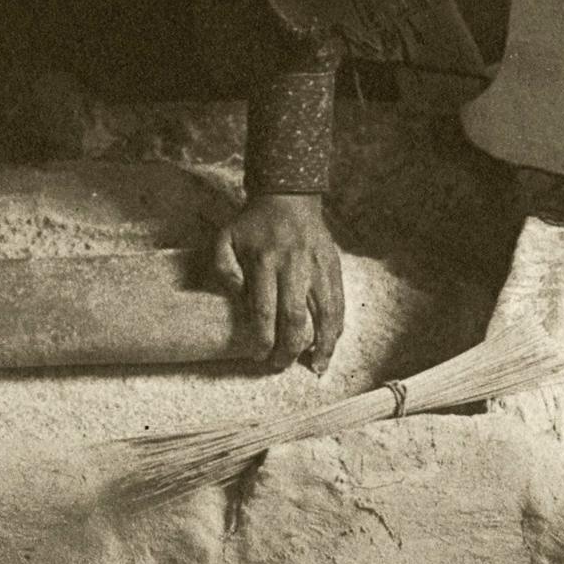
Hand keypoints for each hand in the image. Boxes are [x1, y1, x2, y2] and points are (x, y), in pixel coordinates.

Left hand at [209, 194, 347, 374]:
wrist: (289, 198)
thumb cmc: (253, 225)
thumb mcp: (225, 239)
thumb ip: (223, 270)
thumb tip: (237, 300)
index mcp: (264, 262)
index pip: (263, 311)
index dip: (262, 339)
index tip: (258, 355)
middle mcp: (293, 267)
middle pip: (294, 318)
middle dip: (288, 349)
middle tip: (279, 365)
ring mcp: (318, 267)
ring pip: (325, 313)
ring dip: (321, 345)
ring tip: (316, 366)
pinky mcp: (333, 267)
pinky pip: (339, 302)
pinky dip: (337, 327)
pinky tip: (331, 344)